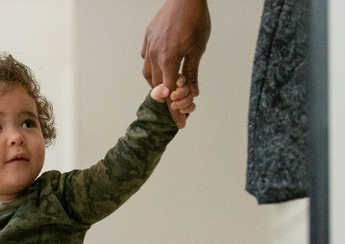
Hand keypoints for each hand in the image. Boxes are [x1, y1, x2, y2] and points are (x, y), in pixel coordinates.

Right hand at [141, 0, 209, 127]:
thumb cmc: (195, 20)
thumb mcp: (198, 49)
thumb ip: (192, 72)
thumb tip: (193, 92)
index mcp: (168, 60)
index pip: (170, 93)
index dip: (175, 110)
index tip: (180, 122)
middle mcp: (154, 56)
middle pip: (157, 86)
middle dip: (167, 99)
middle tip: (176, 106)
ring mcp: (149, 47)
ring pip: (148, 73)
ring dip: (157, 84)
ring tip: (167, 86)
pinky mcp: (147, 38)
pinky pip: (146, 58)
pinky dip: (152, 66)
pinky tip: (160, 65)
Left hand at [150, 76, 196, 118]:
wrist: (156, 114)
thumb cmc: (156, 101)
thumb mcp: (154, 96)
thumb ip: (158, 92)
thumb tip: (167, 91)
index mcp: (174, 82)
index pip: (181, 78)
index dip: (182, 80)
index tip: (178, 84)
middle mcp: (182, 89)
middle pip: (187, 88)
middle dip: (181, 92)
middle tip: (172, 97)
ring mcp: (185, 98)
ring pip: (190, 97)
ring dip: (184, 102)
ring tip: (173, 106)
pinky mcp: (187, 106)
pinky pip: (192, 106)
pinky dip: (188, 108)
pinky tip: (181, 110)